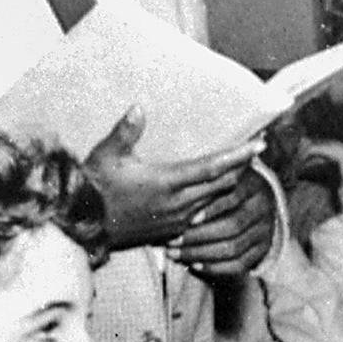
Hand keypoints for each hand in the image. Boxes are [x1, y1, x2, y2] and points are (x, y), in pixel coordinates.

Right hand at [85, 109, 256, 250]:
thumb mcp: (106, 155)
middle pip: (222, 186)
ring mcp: (177, 222)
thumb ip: (125, 131)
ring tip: (242, 171)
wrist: (83, 226)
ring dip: (229, 187)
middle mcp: (178, 205)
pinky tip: (217, 198)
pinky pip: (202, 218)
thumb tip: (138, 108)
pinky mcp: (171, 233)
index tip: (259, 145)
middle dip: (241, 168)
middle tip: (255, 152)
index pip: (212, 168)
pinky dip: (214, 205)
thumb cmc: (95, 188)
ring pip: (215, 203)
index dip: (238, 156)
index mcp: (167, 182)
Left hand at [173, 164, 275, 278]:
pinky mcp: (262, 251)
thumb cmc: (222, 187)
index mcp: (253, 184)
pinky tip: (194, 266)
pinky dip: (214, 268)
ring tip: (175, 254)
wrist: (249, 202)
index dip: (212, 209)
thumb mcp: (217, 177)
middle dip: (198, 236)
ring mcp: (265, 231)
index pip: (234, 197)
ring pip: (234, 248)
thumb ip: (204, 181)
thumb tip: (178, 191)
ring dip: (201, 254)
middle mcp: (263, 208)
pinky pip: (239, 265)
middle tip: (172, 241)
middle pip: (233, 226)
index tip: (188, 220)